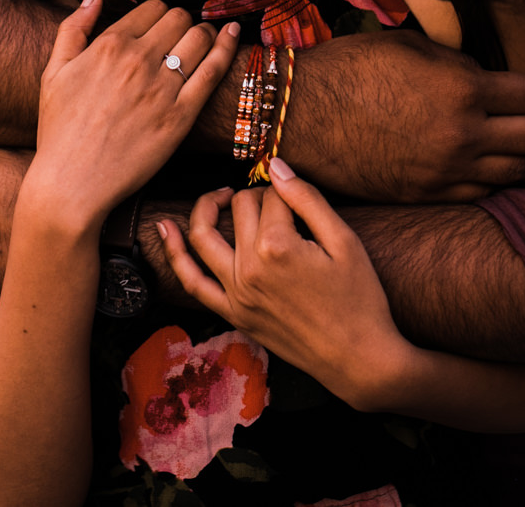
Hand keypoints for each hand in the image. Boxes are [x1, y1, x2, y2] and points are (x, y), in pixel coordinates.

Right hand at [24, 0, 239, 230]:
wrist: (72, 183)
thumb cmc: (59, 131)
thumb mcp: (54, 72)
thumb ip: (73, 27)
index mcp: (109, 45)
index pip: (152, 7)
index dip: (158, 13)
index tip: (159, 27)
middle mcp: (138, 60)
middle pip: (179, 18)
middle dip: (182, 22)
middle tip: (180, 37)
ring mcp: (162, 88)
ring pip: (200, 37)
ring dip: (204, 33)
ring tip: (204, 40)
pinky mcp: (181, 116)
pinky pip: (213, 70)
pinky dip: (226, 47)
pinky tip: (231, 35)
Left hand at [159, 158, 411, 410]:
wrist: (358, 357)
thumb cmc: (360, 298)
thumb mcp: (344, 242)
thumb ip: (307, 199)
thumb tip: (276, 166)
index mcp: (278, 246)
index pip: (272, 196)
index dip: (288, 191)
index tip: (301, 199)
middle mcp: (249, 268)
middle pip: (240, 209)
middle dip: (257, 196)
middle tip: (279, 203)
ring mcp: (236, 293)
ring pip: (204, 235)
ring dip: (207, 206)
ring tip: (221, 195)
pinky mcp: (233, 313)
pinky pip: (192, 282)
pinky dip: (174, 254)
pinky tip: (164, 229)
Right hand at [283, 30, 524, 202]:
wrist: (301, 114)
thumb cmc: (350, 68)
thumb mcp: (411, 46)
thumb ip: (458, 65)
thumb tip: (486, 79)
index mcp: (463, 90)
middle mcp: (464, 135)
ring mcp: (447, 171)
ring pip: (518, 173)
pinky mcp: (427, 194)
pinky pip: (482, 192)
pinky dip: (498, 180)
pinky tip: (496, 168)